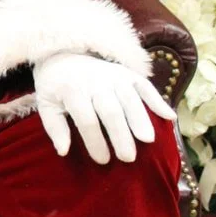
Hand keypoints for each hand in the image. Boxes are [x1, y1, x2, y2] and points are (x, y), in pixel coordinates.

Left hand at [33, 53, 176, 164]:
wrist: (63, 56)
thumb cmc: (56, 88)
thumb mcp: (46, 105)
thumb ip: (54, 127)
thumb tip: (63, 151)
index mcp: (72, 89)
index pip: (86, 119)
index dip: (95, 140)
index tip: (102, 160)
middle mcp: (95, 81)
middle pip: (110, 110)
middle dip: (120, 134)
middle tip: (128, 158)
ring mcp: (113, 75)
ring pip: (130, 98)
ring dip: (140, 119)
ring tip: (148, 140)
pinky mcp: (127, 73)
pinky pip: (145, 86)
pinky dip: (158, 100)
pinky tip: (169, 117)